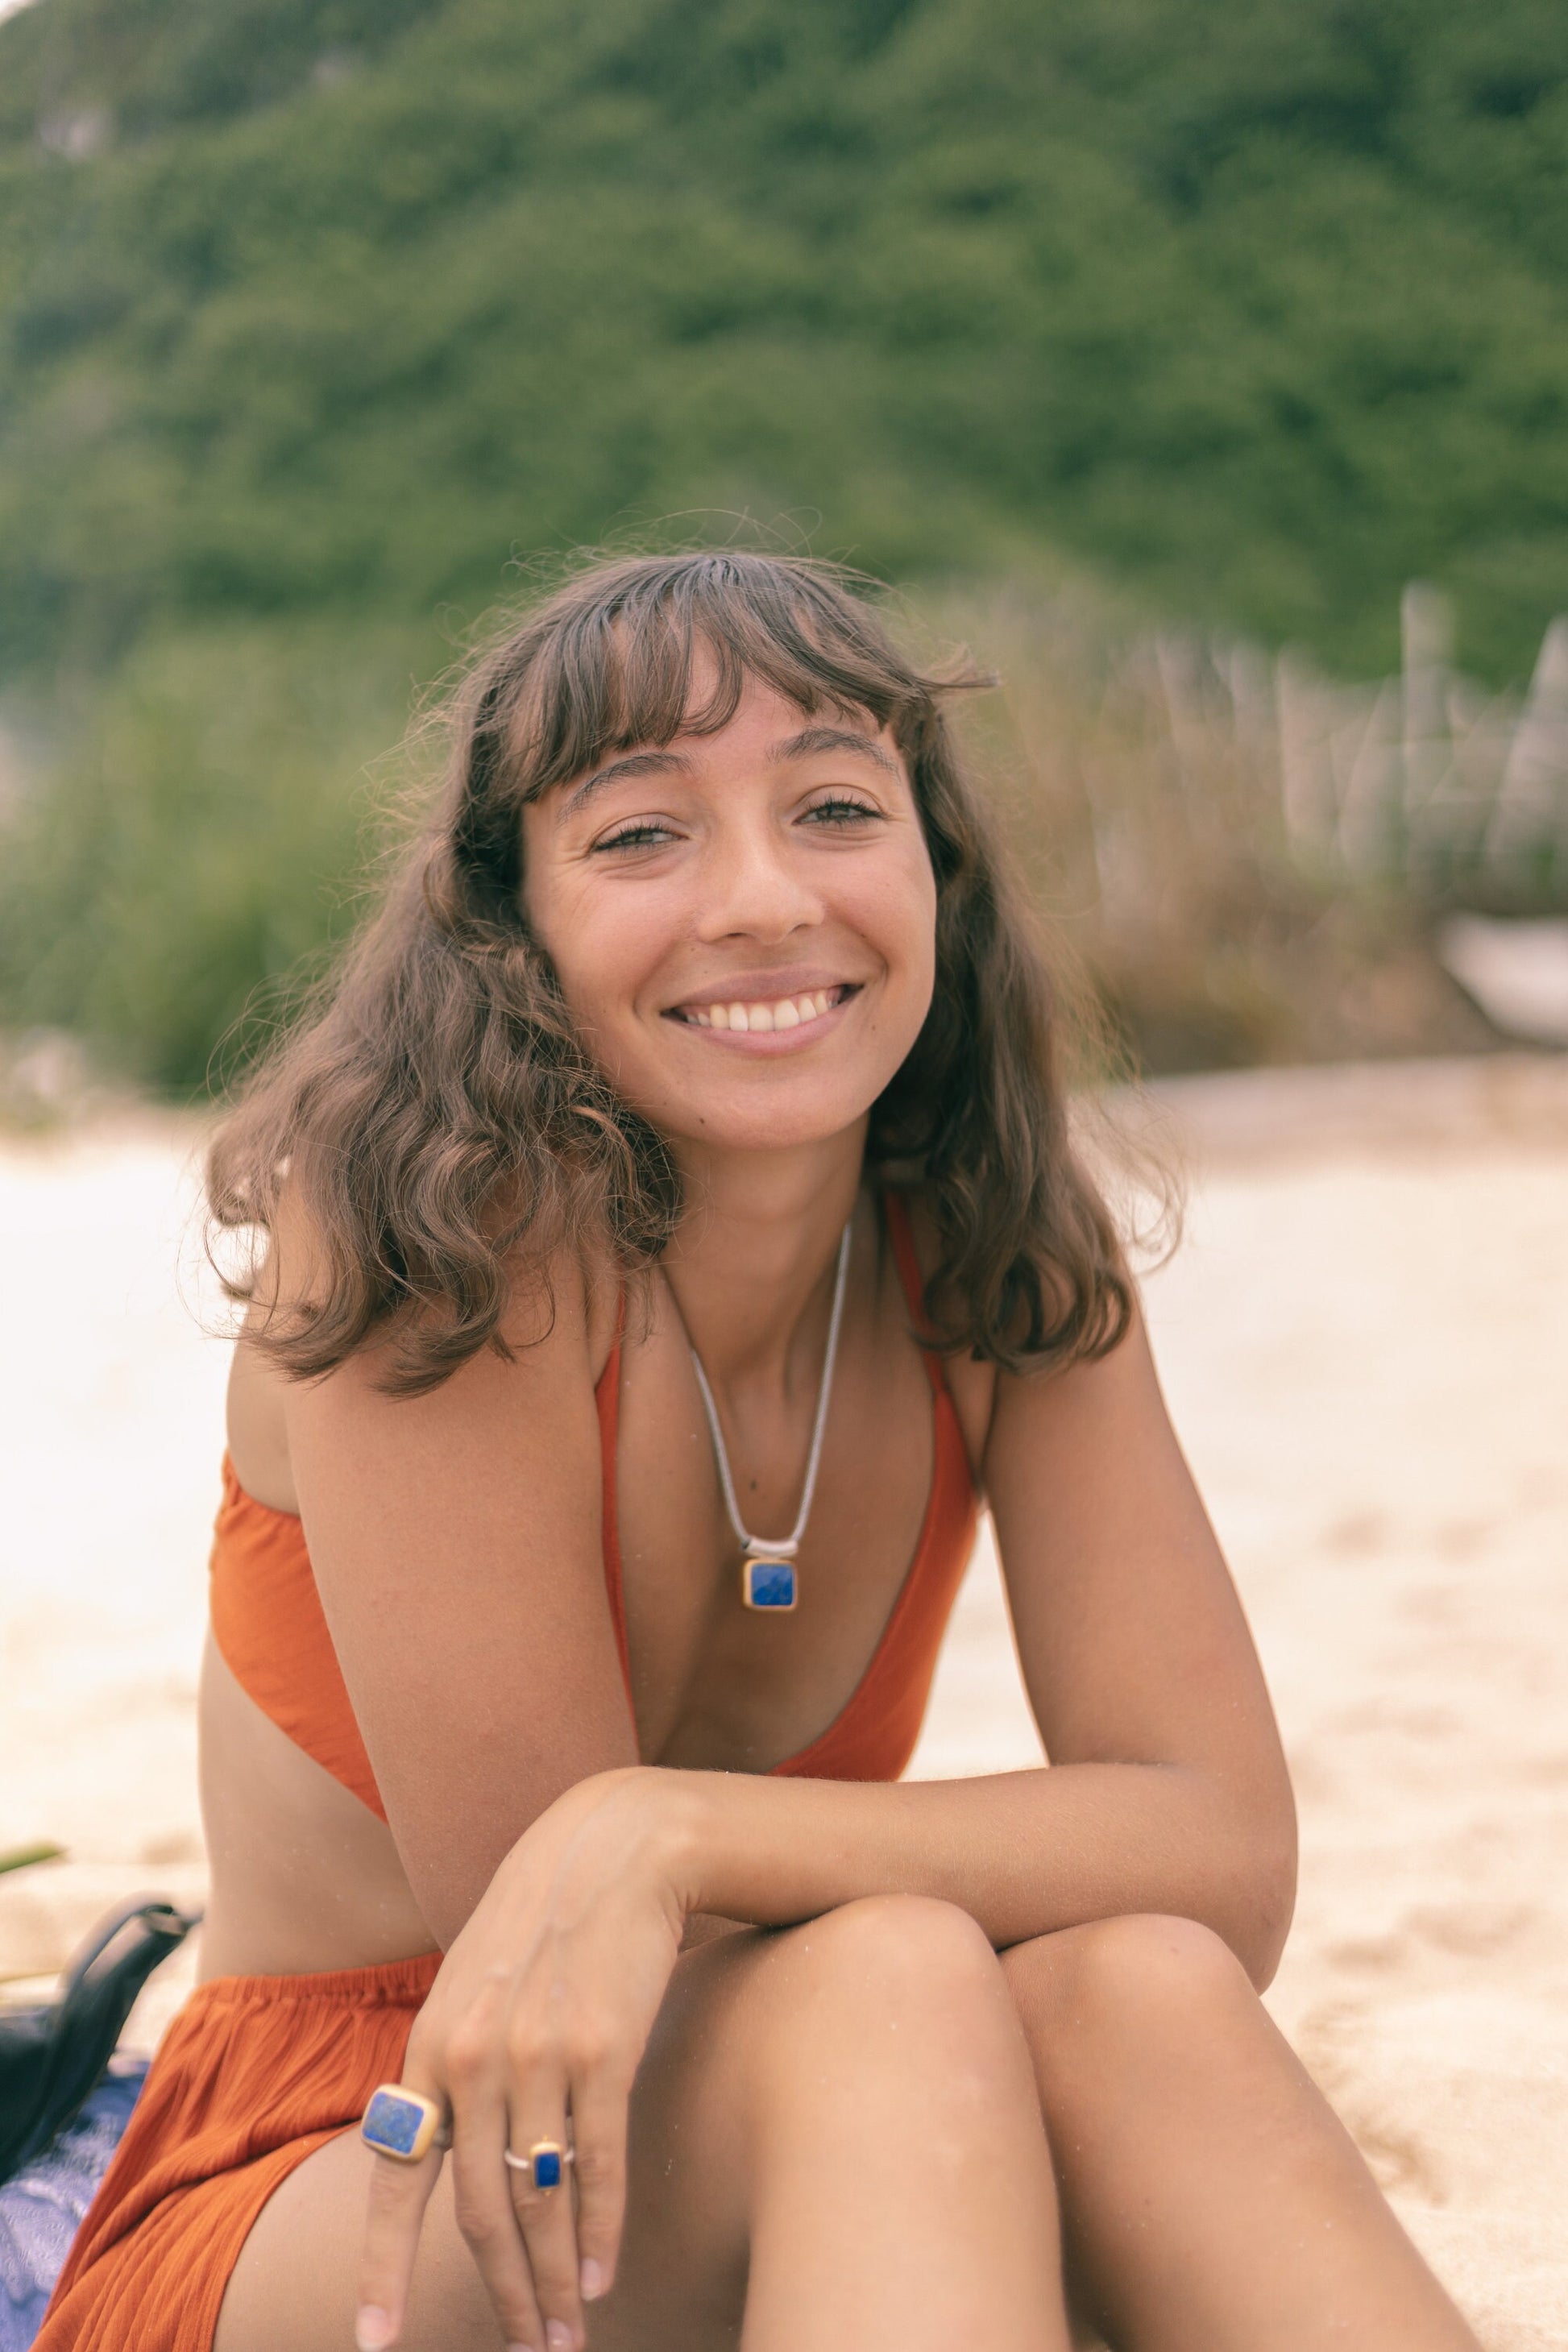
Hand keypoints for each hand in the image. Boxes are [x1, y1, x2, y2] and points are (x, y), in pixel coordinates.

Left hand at [356, 1766, 690, 2351]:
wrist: (617, 1844)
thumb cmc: (545, 1918)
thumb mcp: (472, 1981)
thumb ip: (452, 2062)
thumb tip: (436, 2146)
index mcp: (430, 2044)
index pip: (396, 2175)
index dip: (383, 2266)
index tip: (374, 2343)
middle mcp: (472, 2056)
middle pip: (477, 2211)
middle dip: (499, 2298)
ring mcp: (535, 2053)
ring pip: (537, 2200)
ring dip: (550, 2283)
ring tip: (565, 2337)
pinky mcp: (602, 2048)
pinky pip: (596, 2164)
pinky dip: (598, 2231)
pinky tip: (599, 2277)